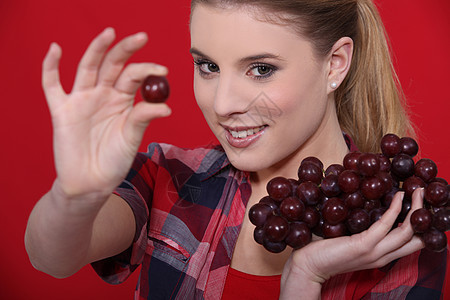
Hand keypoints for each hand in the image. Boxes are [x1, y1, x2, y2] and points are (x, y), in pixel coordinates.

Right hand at [43, 28, 170, 199]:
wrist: (92, 183)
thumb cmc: (114, 160)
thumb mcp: (132, 138)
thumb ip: (143, 119)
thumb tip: (165, 107)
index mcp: (122, 100)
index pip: (134, 76)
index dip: (147, 70)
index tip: (163, 71)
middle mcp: (103, 95)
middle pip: (113, 65)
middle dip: (126, 49)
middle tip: (141, 36)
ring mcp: (82, 100)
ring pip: (87, 68)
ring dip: (96, 49)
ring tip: (109, 33)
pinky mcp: (61, 110)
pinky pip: (52, 85)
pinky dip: (50, 67)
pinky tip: (55, 49)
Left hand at [280, 189, 424, 298]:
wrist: (307, 265)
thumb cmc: (323, 250)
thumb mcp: (349, 240)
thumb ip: (360, 229)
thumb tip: (361, 202)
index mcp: (380, 256)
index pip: (410, 244)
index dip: (420, 226)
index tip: (420, 206)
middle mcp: (382, 256)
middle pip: (416, 237)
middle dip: (424, 215)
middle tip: (424, 193)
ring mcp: (374, 252)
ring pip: (407, 231)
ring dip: (416, 209)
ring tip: (417, 190)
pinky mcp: (363, 246)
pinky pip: (386, 224)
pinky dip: (395, 209)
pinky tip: (399, 195)